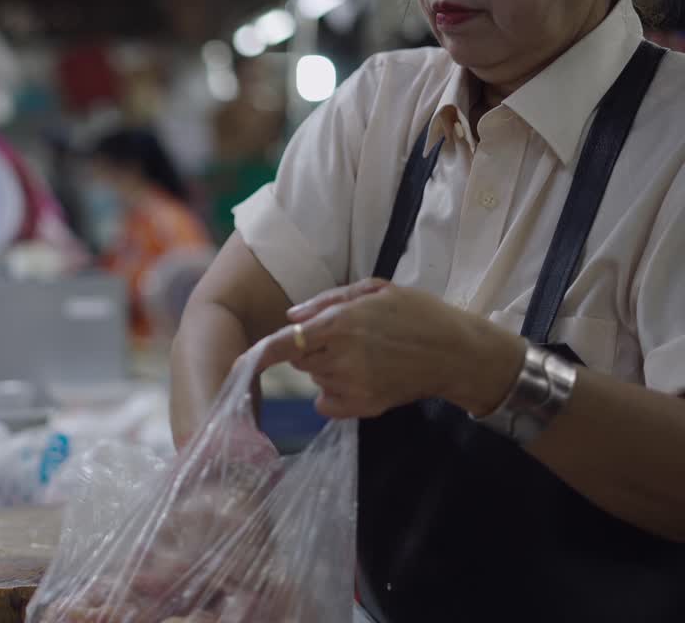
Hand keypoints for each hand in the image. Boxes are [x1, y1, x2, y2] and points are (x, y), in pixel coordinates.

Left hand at [256, 280, 527, 418]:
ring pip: (315, 377)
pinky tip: (362, 378)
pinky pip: (327, 403)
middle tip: (345, 338)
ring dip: (327, 368)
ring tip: (364, 355)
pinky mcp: (363, 407)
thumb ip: (327, 301)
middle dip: (311, 348)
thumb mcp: (375, 289)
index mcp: (341, 324)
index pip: (285, 343)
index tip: (239, 362)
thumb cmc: (417, 313)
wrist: (457, 353)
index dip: (259, 354)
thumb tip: (291, 317)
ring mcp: (352, 386)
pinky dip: (334, 393)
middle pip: (298, 359)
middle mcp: (341, 357)